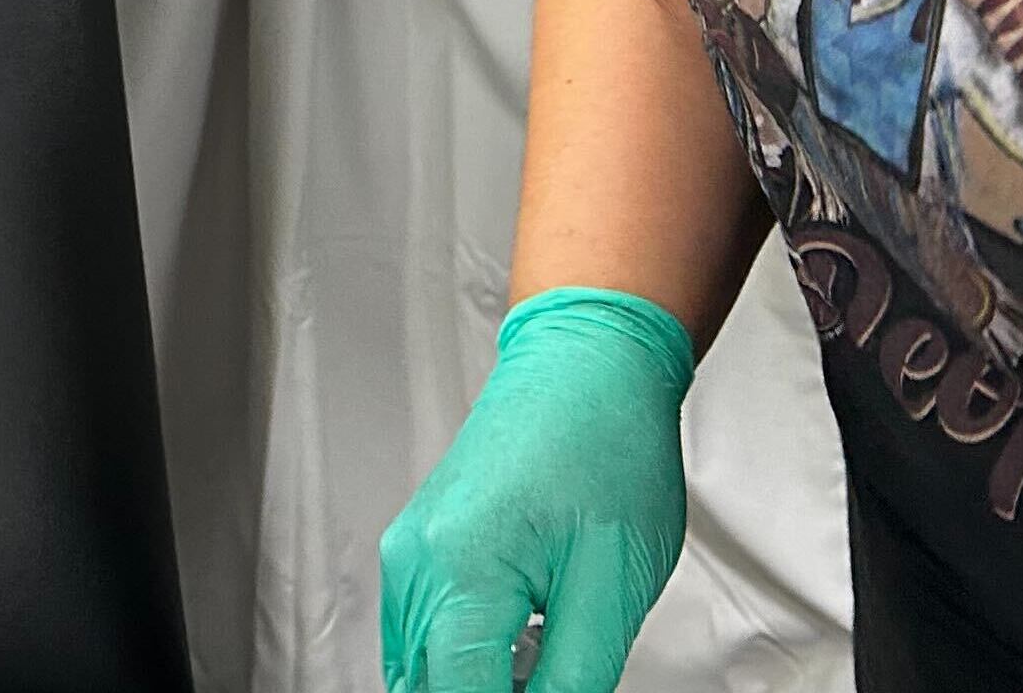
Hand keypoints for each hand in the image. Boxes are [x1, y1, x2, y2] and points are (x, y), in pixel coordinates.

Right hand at [379, 287, 696, 692]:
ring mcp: (411, 551)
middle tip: (556, 678)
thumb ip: (573, 675)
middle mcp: (415, 561)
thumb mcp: (612, 582)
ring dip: (474, 681)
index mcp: (458, 566)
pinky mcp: (423, 545)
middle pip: (424, 685)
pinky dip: (464, 658)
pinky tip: (522, 651)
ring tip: (545, 664)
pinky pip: (423, 630)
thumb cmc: (605, 444)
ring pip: (417, 665)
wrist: (586, 363)